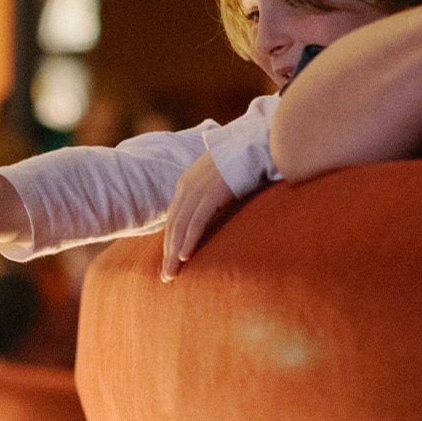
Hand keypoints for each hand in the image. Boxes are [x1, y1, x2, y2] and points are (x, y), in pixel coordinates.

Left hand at [160, 154, 237, 281]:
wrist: (256, 144)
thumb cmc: (243, 163)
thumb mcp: (220, 178)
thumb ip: (212, 195)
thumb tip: (215, 214)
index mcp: (187, 182)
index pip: (174, 217)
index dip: (170, 240)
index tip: (169, 259)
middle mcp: (188, 185)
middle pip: (173, 224)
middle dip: (168, 252)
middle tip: (166, 276)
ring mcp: (198, 188)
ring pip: (180, 226)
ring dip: (174, 252)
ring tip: (172, 274)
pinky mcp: (212, 192)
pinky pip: (197, 221)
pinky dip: (189, 239)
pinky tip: (185, 256)